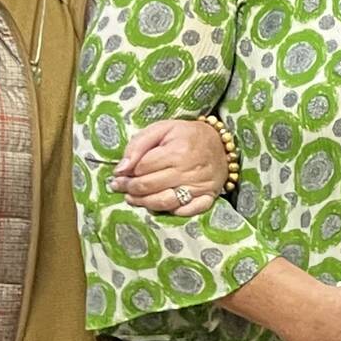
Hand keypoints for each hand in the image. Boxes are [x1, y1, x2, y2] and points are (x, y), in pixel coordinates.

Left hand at [112, 117, 228, 215]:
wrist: (221, 142)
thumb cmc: (186, 135)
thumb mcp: (162, 129)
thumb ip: (137, 145)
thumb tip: (120, 170)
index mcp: (177, 150)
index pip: (141, 168)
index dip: (126, 173)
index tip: (119, 175)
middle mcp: (189, 170)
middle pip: (149, 186)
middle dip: (129, 188)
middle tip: (121, 187)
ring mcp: (200, 185)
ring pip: (164, 202)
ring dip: (143, 203)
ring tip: (133, 198)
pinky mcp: (208, 196)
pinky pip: (189, 211)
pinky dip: (173, 212)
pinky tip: (160, 206)